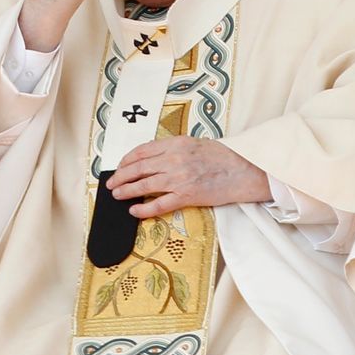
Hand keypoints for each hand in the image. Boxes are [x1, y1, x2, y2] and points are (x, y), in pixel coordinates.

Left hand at [107, 136, 271, 217]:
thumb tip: (153, 158)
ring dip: (126, 191)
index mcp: (176, 144)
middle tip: (111, 183)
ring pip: (144, 186)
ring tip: (117, 195)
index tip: (119, 167)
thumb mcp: (195, 143)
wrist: (243, 171)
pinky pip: (159, 205)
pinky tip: (135, 211)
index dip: (126, 160)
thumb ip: (174, 149)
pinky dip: (143, 209)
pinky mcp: (186, 196)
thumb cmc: (223, 157)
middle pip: (138, 168)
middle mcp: (174, 159)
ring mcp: (179, 178)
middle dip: (120, 176)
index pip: (142, 151)